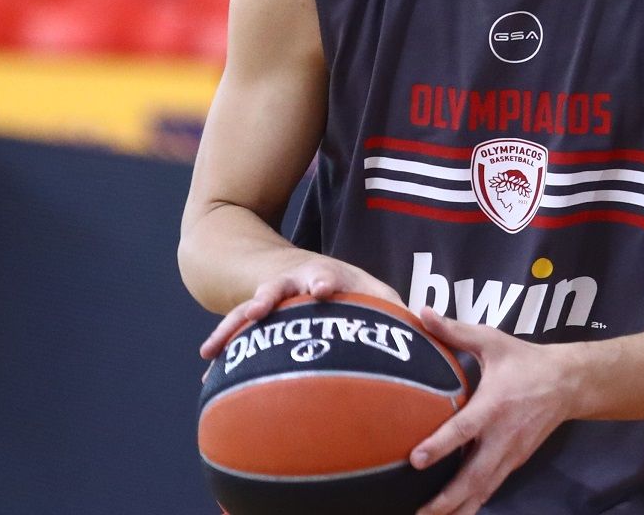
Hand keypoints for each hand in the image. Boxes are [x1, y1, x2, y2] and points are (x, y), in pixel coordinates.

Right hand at [198, 257, 400, 362]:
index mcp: (326, 277)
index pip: (324, 275)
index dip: (322, 281)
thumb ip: (399, 312)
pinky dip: (224, 349)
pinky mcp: (255, 316)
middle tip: (257, 309)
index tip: (322, 288)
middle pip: (276, 287)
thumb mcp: (375, 294)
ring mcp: (270, 298)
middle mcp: (292, 284)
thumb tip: (436, 336)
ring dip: (232, 326)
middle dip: (266, 297)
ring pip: (247, 310)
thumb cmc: (352, 290)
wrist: (307, 271)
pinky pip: (236, 332)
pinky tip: (207, 373)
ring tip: (213, 348)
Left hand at [410, 308, 584, 514]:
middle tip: (421, 512)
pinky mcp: (514, 462)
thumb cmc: (524, 360)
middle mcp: (502, 436)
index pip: (464, 429)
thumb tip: (420, 311)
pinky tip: (453, 514)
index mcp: (494, 405)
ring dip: (458, 509)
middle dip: (447, 498)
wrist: (568, 383)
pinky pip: (490, 487)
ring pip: (483, 489)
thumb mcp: (492, 340)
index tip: (415, 459)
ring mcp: (510, 454)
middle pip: (474, 475)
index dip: (440, 445)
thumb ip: (454, 330)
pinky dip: (472, 503)